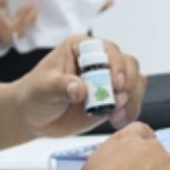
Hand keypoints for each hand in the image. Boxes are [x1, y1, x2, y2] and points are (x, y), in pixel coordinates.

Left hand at [15, 34, 146, 136]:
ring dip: (132, 99)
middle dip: (127, 84)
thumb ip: (62, 86)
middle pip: (128, 64)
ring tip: (115, 115)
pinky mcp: (112, 99)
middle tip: (117, 102)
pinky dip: (130, 111)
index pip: (107, 49)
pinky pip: (132, 100)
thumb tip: (81, 89)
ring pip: (135, 81)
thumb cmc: (35, 94)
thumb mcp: (44, 88)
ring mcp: (108, 80)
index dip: (116, 65)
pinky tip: (117, 121)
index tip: (115, 84)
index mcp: (81, 48)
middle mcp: (99, 61)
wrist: (34, 117)